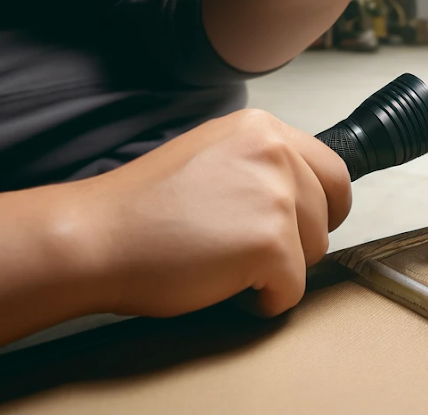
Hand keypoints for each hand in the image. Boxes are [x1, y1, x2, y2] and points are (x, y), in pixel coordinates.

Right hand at [77, 108, 352, 317]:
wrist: (95, 237)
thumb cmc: (141, 209)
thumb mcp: (209, 156)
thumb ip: (256, 164)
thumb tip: (298, 193)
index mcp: (261, 127)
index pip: (332, 169)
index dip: (321, 205)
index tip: (301, 224)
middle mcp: (275, 151)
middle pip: (328, 211)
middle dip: (300, 240)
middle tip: (252, 252)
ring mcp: (276, 195)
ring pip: (314, 250)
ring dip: (278, 268)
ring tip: (224, 263)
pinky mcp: (270, 242)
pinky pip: (292, 289)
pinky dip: (265, 300)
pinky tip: (224, 286)